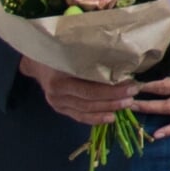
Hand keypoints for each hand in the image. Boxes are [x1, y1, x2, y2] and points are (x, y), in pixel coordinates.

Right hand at [19, 57, 137, 123]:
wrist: (37, 62)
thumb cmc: (59, 53)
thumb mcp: (73, 51)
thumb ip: (92, 59)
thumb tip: (123, 62)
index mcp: (60, 78)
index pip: (90, 89)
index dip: (112, 90)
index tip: (132, 86)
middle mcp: (57, 93)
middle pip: (89, 101)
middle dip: (114, 100)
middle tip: (132, 97)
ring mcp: (57, 103)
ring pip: (86, 110)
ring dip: (108, 109)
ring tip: (126, 106)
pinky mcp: (60, 108)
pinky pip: (79, 117)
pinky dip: (95, 119)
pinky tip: (110, 118)